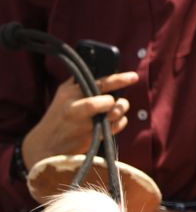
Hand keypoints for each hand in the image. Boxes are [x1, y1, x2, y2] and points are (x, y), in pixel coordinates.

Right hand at [20, 72, 138, 169]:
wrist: (45, 145)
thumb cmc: (58, 115)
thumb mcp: (63, 94)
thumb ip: (80, 82)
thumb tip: (100, 67)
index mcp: (70, 93)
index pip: (99, 83)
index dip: (119, 79)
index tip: (134, 77)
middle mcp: (76, 108)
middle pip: (108, 101)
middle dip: (116, 101)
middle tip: (114, 101)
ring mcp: (84, 125)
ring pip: (115, 114)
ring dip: (120, 111)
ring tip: (114, 110)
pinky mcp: (91, 138)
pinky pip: (116, 126)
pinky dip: (120, 122)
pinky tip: (112, 121)